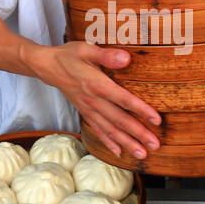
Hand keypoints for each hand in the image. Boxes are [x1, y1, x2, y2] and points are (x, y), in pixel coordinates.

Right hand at [28, 41, 160, 158]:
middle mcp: (93, 101)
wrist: (47, 67)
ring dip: (127, 143)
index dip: (141, 110)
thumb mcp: (87, 49)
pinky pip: (98, 130)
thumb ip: (107, 55)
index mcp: (97, 84)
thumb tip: (126, 58)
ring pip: (110, 130)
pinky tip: (119, 153)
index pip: (123, 99)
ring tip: (142, 154)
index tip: (157, 120)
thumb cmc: (69, 55)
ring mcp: (88, 109)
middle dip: (138, 134)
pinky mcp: (85, 112)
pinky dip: (108, 143)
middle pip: (119, 120)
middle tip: (155, 145)